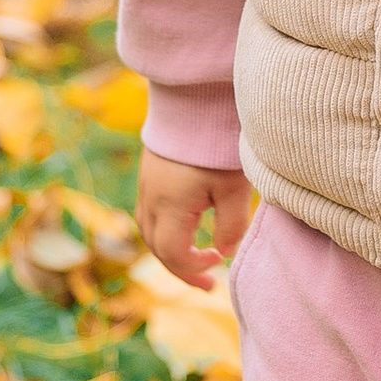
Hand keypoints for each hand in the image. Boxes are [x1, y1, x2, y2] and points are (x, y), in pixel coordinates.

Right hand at [137, 151, 255, 290]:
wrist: (192, 99)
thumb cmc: (215, 143)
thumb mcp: (234, 186)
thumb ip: (232, 225)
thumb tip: (225, 252)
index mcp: (170, 206)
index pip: (174, 255)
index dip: (195, 269)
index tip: (219, 265)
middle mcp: (151, 199)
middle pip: (157, 248)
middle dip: (181, 269)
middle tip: (208, 282)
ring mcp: (146, 185)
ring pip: (149, 232)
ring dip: (170, 251)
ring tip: (195, 260)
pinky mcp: (149, 173)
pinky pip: (148, 214)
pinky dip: (164, 231)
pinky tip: (185, 229)